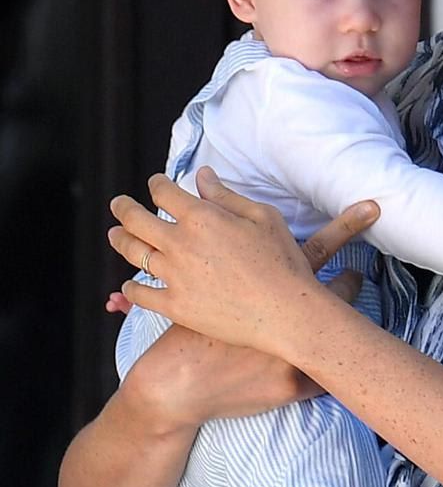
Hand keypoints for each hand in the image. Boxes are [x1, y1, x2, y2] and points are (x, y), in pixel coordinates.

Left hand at [108, 167, 379, 353]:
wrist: (283, 310)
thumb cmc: (280, 258)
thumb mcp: (262, 216)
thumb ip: (226, 196)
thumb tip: (202, 176)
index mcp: (202, 217)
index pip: (165, 193)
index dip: (156, 184)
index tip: (155, 182)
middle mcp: (179, 244)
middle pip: (137, 221)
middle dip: (124, 208)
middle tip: (118, 204)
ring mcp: (173, 277)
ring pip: (134, 255)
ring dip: (121, 241)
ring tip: (115, 235)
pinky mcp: (174, 306)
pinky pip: (141, 295)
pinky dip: (131, 288)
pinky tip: (128, 284)